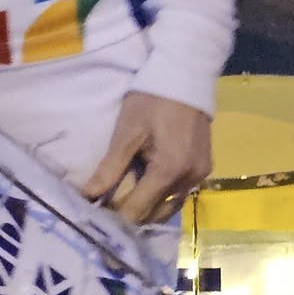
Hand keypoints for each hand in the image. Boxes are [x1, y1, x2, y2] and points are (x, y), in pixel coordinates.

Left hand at [82, 93, 212, 224]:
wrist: (185, 76)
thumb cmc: (151, 101)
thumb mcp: (126, 133)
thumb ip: (109, 169)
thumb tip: (89, 198)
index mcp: (168, 171)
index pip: (137, 211)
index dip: (114, 217)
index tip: (96, 214)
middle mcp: (189, 179)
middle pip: (154, 214)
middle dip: (130, 215)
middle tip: (107, 206)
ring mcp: (200, 175)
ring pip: (168, 206)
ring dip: (147, 207)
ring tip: (125, 197)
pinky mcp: (204, 168)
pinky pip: (180, 193)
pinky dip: (162, 196)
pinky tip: (147, 185)